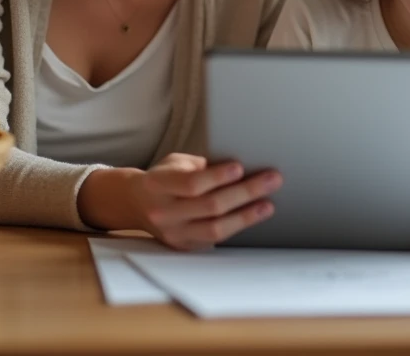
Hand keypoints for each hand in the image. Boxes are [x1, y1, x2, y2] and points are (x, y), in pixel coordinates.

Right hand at [133, 153, 280, 249]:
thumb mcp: (175, 163)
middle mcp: (164, 213)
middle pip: (210, 206)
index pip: (191, 184)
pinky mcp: (185, 247)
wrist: (137, 204)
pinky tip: (253, 215)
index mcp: (158, 185)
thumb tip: (241, 167)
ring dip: (247, 216)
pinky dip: (237, 226)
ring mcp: (174, 234)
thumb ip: (202, 166)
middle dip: (245, 192)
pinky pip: (216, 239)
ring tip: (268, 204)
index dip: (217, 177)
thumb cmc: (164, 178)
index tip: (240, 167)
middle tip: (272, 180)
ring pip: (216, 228)